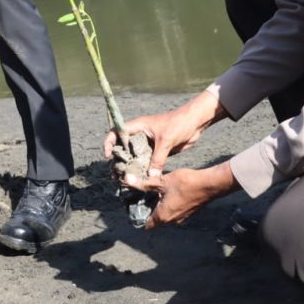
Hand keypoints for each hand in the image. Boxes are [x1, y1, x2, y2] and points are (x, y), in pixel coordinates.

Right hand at [104, 90, 225, 175]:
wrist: (195, 123)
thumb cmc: (178, 124)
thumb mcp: (167, 140)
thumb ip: (158, 158)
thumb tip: (151, 175)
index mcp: (138, 126)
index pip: (117, 132)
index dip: (109, 143)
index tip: (108, 156)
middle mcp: (140, 135)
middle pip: (123, 148)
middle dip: (118, 161)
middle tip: (115, 174)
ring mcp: (148, 144)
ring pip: (135, 157)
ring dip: (130, 167)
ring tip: (124, 180)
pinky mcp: (157, 152)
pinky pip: (146, 162)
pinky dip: (142, 170)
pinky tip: (140, 179)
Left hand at [127, 162, 238, 228]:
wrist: (210, 184)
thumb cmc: (186, 183)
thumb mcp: (161, 181)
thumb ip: (144, 183)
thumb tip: (127, 180)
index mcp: (164, 216)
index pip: (147, 224)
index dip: (138, 218)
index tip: (132, 208)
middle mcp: (173, 220)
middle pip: (155, 219)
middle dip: (147, 209)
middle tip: (139, 196)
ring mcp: (182, 217)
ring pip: (165, 214)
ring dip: (158, 205)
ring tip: (151, 192)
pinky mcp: (188, 211)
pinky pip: (173, 210)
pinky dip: (167, 203)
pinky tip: (166, 191)